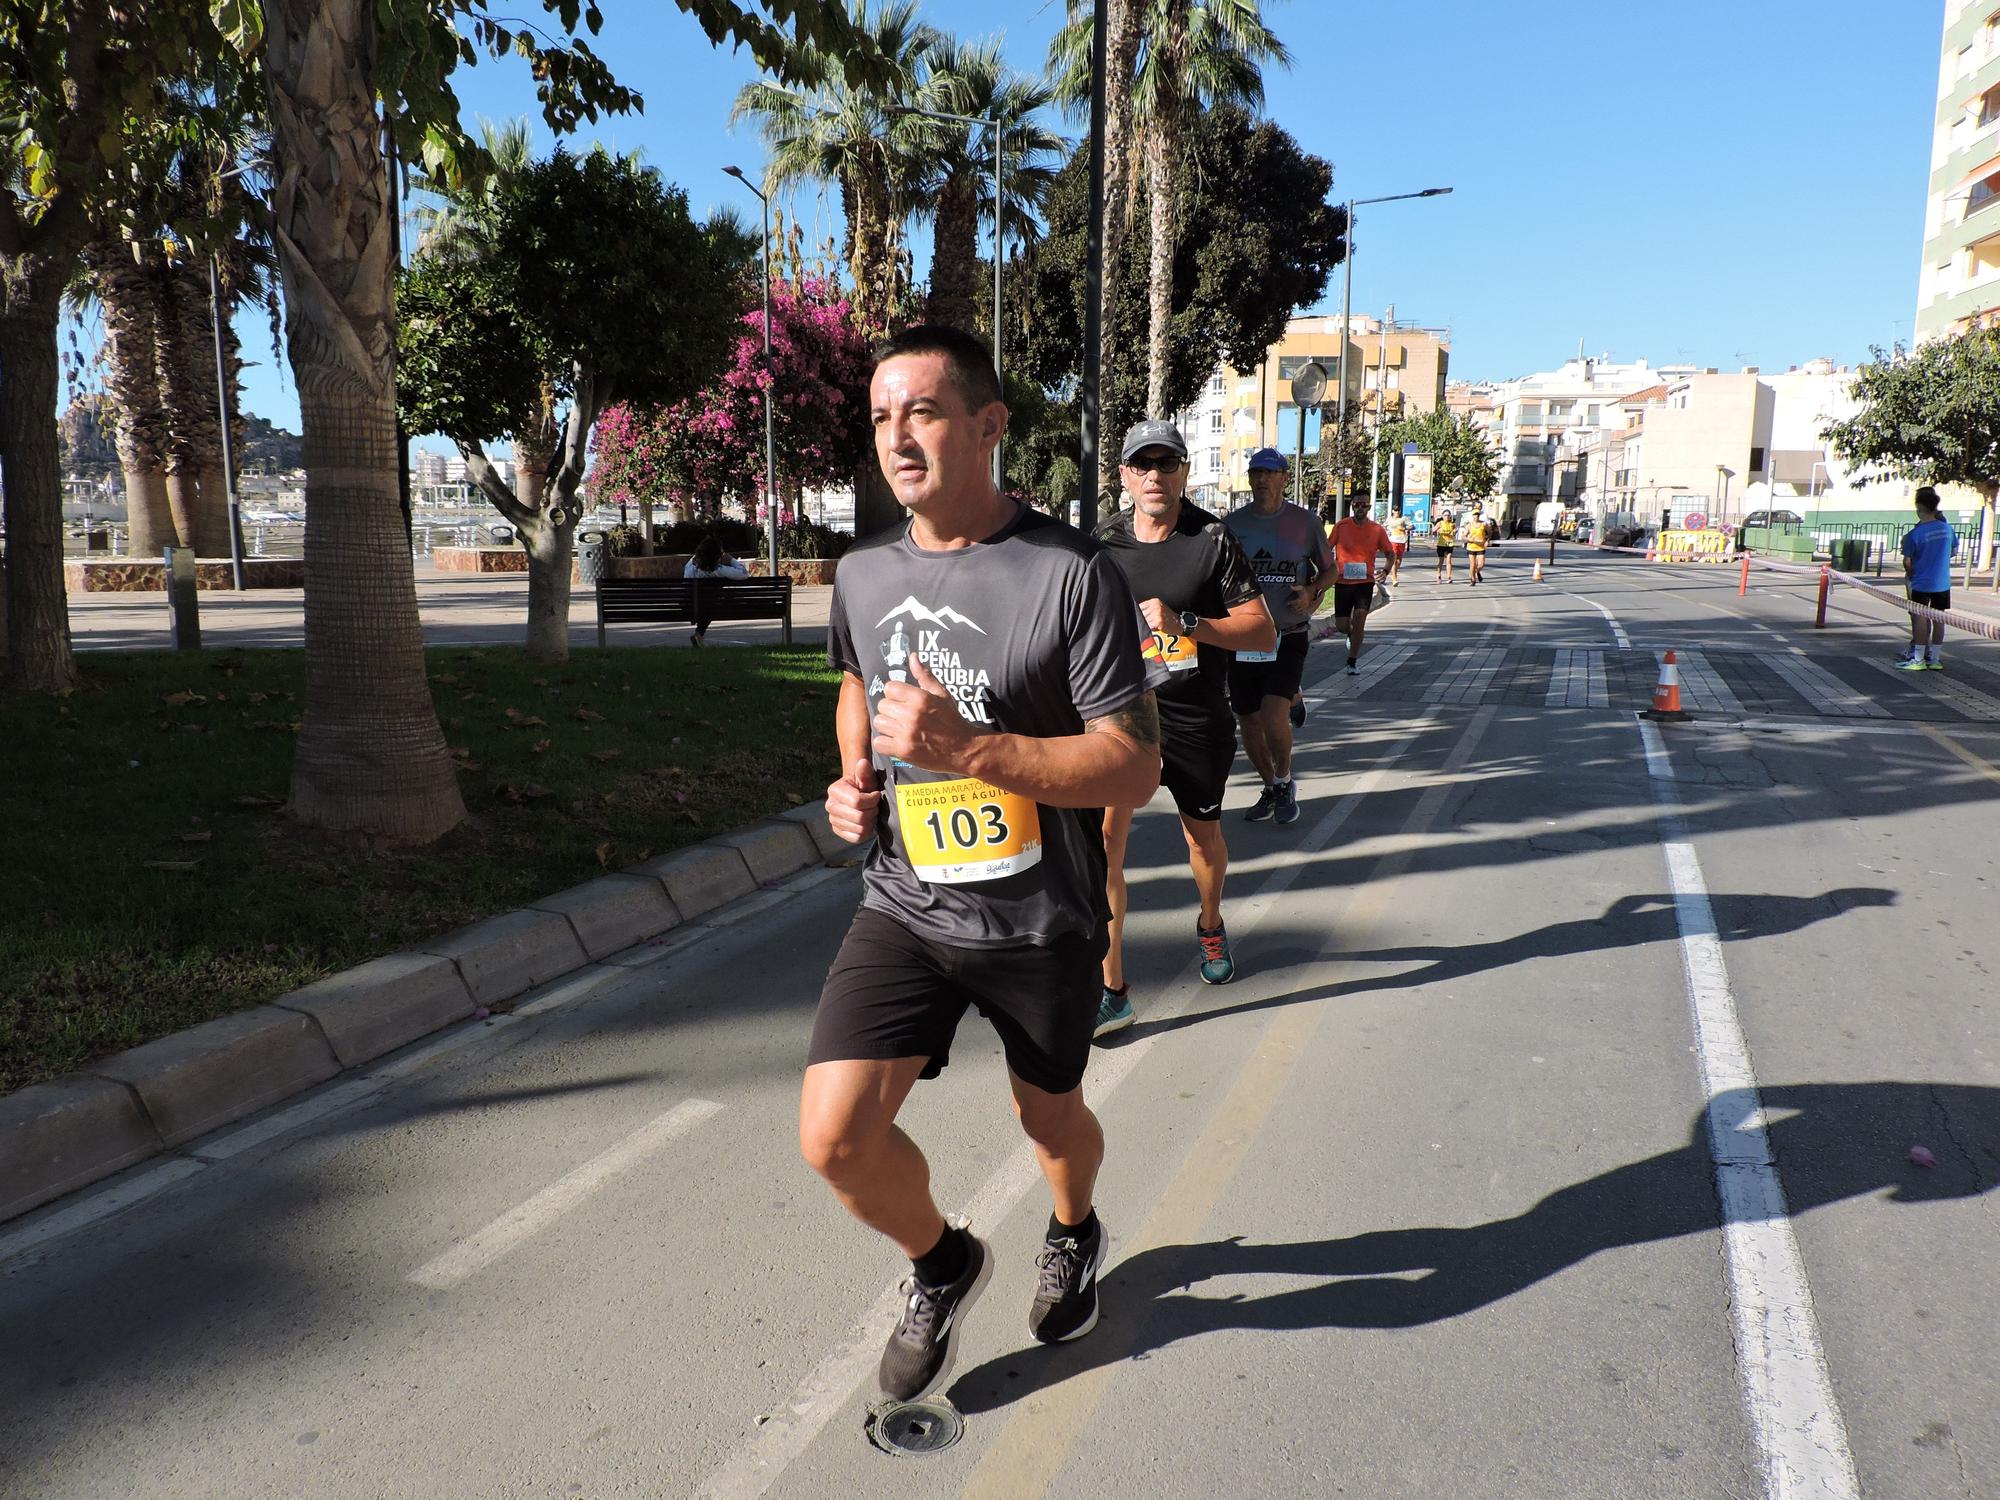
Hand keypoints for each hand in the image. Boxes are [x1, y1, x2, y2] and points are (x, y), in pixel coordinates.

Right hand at [824, 757, 881, 843]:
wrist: (858, 794)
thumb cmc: (864, 785)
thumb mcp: (867, 777)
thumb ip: (865, 772)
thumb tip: (862, 763)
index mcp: (834, 790)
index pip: (857, 802)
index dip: (872, 800)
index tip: (876, 795)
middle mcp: (830, 806)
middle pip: (859, 817)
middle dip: (872, 811)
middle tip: (874, 806)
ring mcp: (833, 820)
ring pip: (860, 828)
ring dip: (870, 821)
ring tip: (870, 813)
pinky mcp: (838, 831)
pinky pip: (856, 838)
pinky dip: (866, 832)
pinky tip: (867, 822)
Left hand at [873, 654, 981, 772]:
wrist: (963, 749)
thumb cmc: (952, 720)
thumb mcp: (941, 694)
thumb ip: (924, 676)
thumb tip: (913, 656)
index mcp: (920, 698)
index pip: (889, 688)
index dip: (894, 694)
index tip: (902, 701)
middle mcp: (912, 714)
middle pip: (882, 705)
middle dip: (890, 710)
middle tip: (901, 717)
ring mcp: (907, 733)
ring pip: (879, 723)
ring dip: (887, 726)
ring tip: (899, 729)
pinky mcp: (904, 750)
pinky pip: (879, 742)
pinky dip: (885, 743)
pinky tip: (895, 741)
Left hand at [1139, 597, 1175, 633]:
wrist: (1179, 623)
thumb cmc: (1168, 617)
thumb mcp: (1158, 607)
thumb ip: (1148, 608)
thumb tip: (1137, 612)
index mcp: (1154, 601)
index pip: (1140, 606)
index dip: (1138, 613)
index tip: (1139, 616)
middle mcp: (1155, 606)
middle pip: (1140, 613)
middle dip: (1142, 619)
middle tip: (1149, 622)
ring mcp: (1156, 614)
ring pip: (1143, 620)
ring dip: (1146, 624)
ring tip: (1152, 624)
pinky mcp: (1158, 622)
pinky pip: (1147, 626)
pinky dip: (1149, 628)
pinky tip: (1155, 627)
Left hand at [1288, 584, 1321, 611]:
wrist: (1314, 590)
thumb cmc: (1307, 589)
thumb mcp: (1301, 587)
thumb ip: (1295, 588)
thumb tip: (1290, 587)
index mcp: (1302, 598)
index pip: (1295, 602)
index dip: (1291, 603)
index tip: (1287, 603)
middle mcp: (1304, 602)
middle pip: (1297, 607)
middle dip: (1292, 608)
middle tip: (1288, 608)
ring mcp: (1307, 605)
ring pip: (1300, 610)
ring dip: (1296, 611)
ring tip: (1292, 611)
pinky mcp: (1308, 606)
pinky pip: (1304, 611)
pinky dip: (1300, 612)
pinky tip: (1298, 613)